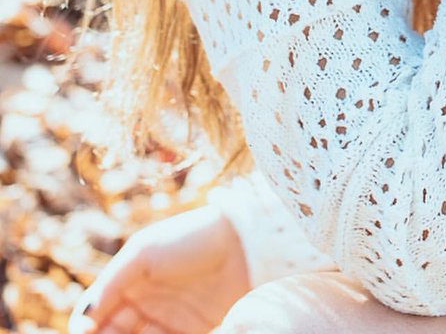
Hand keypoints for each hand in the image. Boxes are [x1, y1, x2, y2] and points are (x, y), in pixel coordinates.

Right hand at [68, 204, 250, 333]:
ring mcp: (166, 320)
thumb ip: (111, 284)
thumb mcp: (144, 253)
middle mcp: (143, 304)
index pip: (95, 314)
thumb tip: (82, 319)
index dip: (86, 329)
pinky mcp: (190, 332)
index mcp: (127, 282)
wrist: (244, 245)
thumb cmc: (189, 240)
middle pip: (112, 333)